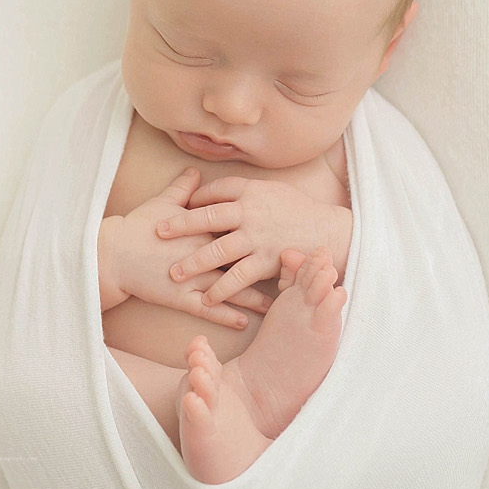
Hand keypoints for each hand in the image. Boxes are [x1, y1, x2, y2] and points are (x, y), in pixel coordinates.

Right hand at [110, 167, 274, 329]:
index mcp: (203, 227)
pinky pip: (210, 309)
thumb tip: (196, 171)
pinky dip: (227, 315)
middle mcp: (203, 252)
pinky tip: (244, 321)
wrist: (113, 254)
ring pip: (232, 287)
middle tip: (292, 270)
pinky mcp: (182, 297)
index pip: (237, 228)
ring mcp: (194, 276)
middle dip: (267, 264)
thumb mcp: (163, 203)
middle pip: (243, 258)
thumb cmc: (137, 228)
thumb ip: (184, 188)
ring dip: (255, 296)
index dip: (261, 231)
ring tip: (277, 302)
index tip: (284, 233)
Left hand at [154, 175, 331, 307]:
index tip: (177, 205)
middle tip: (158, 231)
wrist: (329, 231)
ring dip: (194, 263)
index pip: (216, 191)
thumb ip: (241, 190)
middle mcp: (251, 214)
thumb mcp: (271, 190)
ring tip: (174, 273)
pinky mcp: (267, 262)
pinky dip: (221, 289)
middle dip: (181, 225)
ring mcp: (258, 239)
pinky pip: (239, 277)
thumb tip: (210, 191)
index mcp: (251, 192)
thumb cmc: (298, 210)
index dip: (195, 198)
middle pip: (208, 218)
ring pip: (218, 250)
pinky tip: (206, 298)